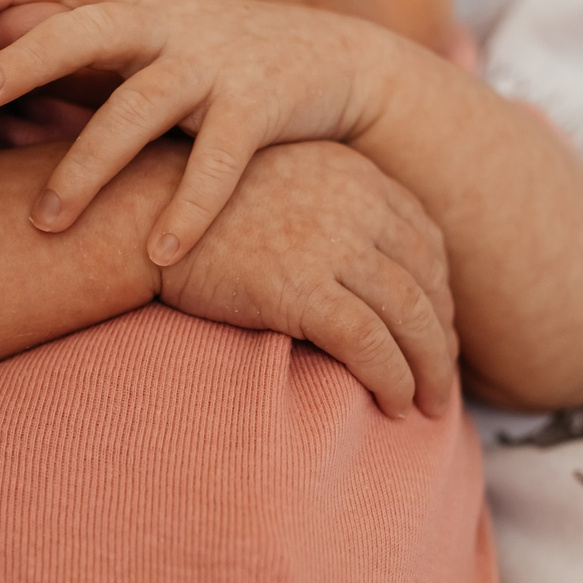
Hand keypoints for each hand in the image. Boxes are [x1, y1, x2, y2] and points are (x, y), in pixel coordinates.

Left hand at [0, 0, 404, 266]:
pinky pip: (219, 162)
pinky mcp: (264, 107)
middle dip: (30, 55)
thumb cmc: (228, 65)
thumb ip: (90, 60)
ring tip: (46, 221)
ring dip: (90, 163)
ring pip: (142, 105)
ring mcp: (219, 65)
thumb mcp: (161, 46)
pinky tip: (158, 253)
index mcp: (144, 9)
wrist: (347, 64)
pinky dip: (189, 210)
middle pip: (91, 27)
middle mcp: (174, 28)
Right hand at [156, 141, 455, 415]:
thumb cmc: (199, 214)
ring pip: (411, 316)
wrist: (139, 216)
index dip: (441, 293)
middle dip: (442, 338)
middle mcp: (355, 203)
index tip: (437, 332)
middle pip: (428, 281)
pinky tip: (395, 406)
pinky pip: (371, 343)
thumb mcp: (280, 190)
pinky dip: (392, 379)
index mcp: (354, 175)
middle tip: (442, 381)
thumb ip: (329, 215)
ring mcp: (331, 244)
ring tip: (429, 406)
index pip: (425, 241)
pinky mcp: (303, 287)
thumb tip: (360, 271)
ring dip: (430, 370)